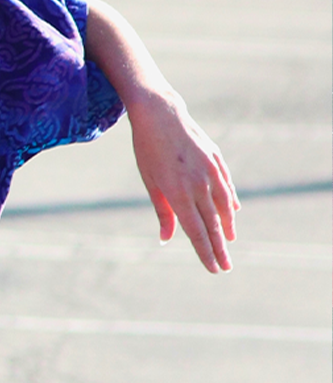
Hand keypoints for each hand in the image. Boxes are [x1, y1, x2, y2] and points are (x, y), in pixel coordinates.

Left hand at [127, 90, 239, 272]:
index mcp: (179, 193)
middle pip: (213, 224)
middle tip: (226, 267)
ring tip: (228, 242)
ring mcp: (211, 172)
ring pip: (224, 207)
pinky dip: (230, 201)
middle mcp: (199, 185)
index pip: (196, 231)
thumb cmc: (148, 150)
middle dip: (219, 248)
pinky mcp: (216, 160)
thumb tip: (166, 239)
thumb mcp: (150, 181)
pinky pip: (226, 187)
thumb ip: (163, 211)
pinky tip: (233, 212)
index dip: (205, 252)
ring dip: (227, 226)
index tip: (214, 268)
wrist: (160, 114)